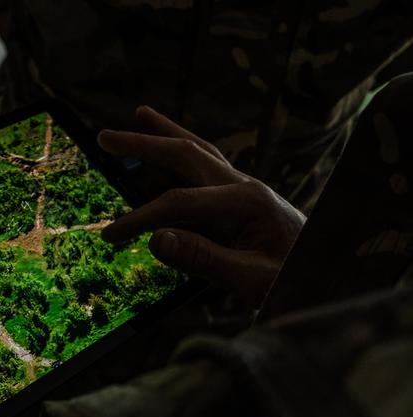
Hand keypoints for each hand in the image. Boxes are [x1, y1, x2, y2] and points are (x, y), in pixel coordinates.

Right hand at [98, 106, 305, 306]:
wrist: (331, 277)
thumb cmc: (293, 281)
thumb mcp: (249, 279)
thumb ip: (203, 259)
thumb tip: (155, 240)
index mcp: (245, 202)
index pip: (179, 202)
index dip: (141, 218)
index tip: (110, 236)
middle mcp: (244, 185)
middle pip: (185, 153)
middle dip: (143, 143)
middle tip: (104, 136)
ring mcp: (245, 188)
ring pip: (199, 150)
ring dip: (166, 132)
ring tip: (140, 114)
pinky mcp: (245, 198)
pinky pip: (208, 165)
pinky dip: (183, 151)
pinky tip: (171, 149)